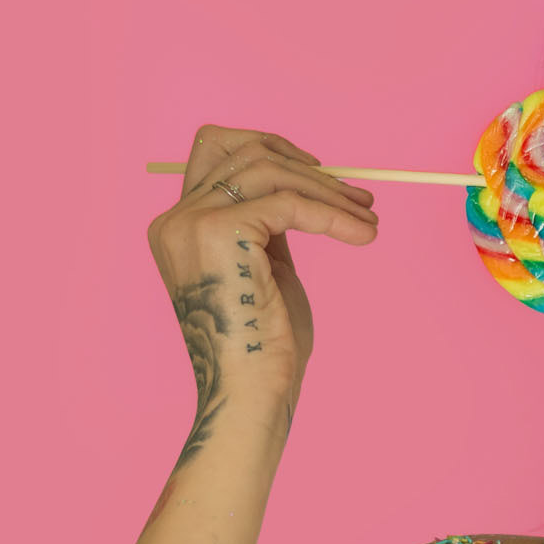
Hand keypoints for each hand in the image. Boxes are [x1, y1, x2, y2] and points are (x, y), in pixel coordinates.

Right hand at [146, 123, 377, 423]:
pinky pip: (289, 203)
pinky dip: (332, 215)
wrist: (251, 394)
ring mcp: (191, 222)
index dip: (271, 150)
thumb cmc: (265, 350)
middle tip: (359, 197)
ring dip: (329, 191)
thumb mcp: (265, 269)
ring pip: (269, 170)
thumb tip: (305, 186)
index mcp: (178, 226)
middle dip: (308, 167)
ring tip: (368, 218)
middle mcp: (175, 219)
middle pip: (242, 149)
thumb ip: (268, 225)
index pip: (216, 151)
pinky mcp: (220, 231)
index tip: (321, 174)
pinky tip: (362, 235)